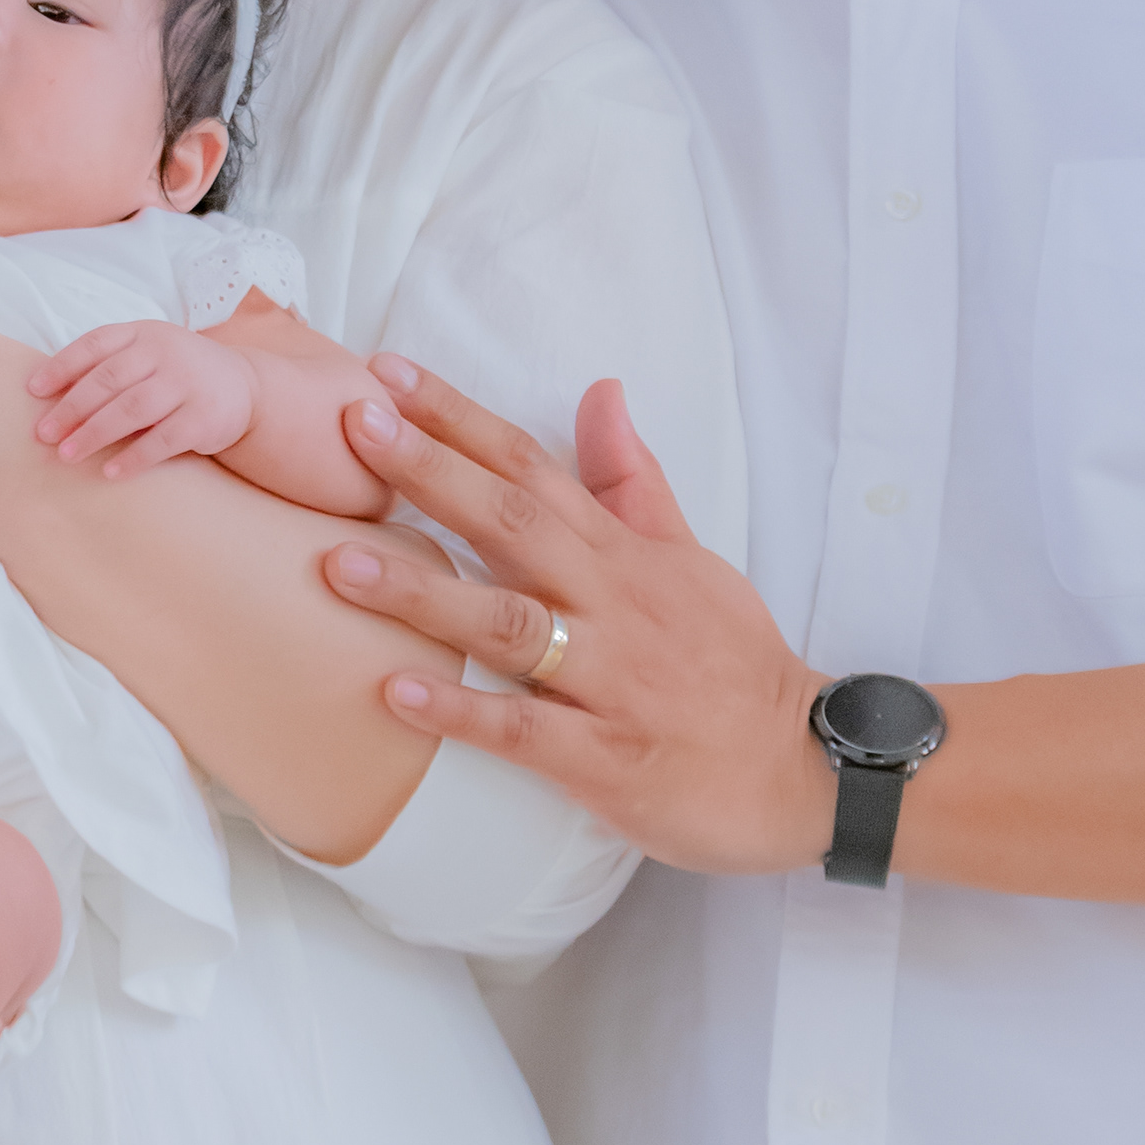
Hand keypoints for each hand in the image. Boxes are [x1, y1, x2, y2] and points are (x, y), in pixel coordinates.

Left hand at [27, 320, 259, 478]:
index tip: (33, 391)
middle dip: (71, 409)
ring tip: (67, 455)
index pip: (95, 344)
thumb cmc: (177, 373)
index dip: (61, 366)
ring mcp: (187, 383)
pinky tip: (110, 471)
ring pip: (132, 409)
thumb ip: (107, 365)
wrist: (243, 386)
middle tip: (43, 434)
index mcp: (143, 333)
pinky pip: (163, 440)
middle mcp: (165, 352)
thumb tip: (47, 394)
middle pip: (108, 380)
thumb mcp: (147, 354)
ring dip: (94, 433)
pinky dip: (134, 458)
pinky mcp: (204, 417)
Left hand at [320, 356, 830, 876]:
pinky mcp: (607, 756)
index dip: (459, 419)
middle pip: (513, 523)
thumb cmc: (734, 663)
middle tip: (354, 429)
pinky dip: (462, 710)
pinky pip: (525, 731)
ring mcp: (609, 679)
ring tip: (341, 565)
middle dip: (431, 472)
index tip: (388, 376)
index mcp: (623, 552)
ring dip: (424, 592)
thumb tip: (600, 392)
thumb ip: (632, 480)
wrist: (802, 768)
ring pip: (510, 624)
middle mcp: (612, 602)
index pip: (532, 466)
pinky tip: (395, 691)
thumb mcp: (688, 558)